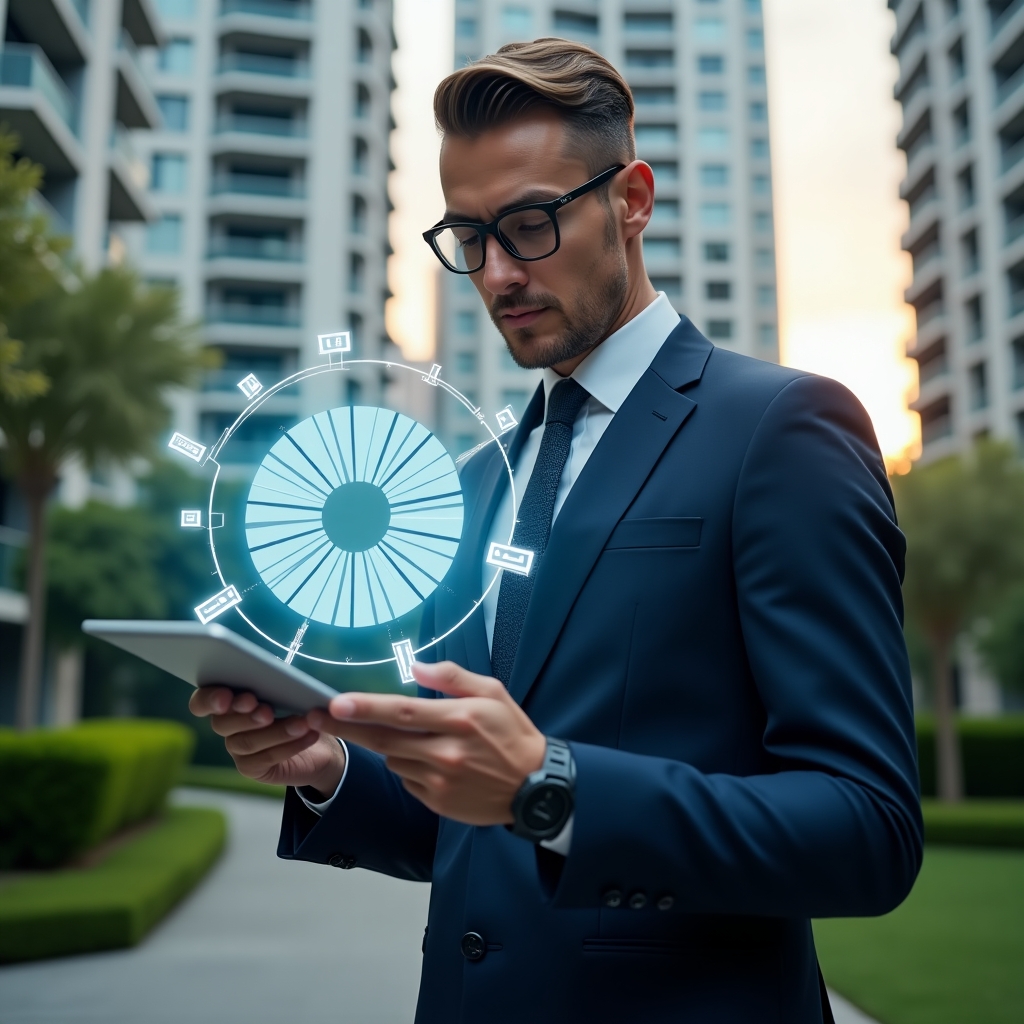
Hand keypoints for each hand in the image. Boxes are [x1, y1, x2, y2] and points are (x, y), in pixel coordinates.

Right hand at [189, 686, 345, 796]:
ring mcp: (236, 748)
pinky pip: (265, 758)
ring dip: (276, 732)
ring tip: (301, 723)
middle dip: (244, 716)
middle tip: (267, 711)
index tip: (227, 697)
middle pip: (221, 724)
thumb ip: (279, 681)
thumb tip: (280, 673)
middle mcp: (227, 724)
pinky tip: (308, 734)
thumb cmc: (301, 704)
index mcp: (229, 697)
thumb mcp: (293, 688)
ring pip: (246, 742)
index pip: (202, 701)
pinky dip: (289, 746)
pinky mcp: (251, 767)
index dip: (209, 700)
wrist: (321, 738)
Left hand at [306, 662, 545, 825]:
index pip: (403, 712)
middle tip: (315, 716)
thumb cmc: (513, 734)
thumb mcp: (493, 693)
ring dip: (386, 745)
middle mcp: (446, 752)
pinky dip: (406, 765)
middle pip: (384, 739)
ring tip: (404, 736)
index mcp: (460, 719)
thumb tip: (415, 666)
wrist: (536, 788)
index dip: (366, 708)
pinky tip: (426, 759)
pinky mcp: (437, 802)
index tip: (335, 703)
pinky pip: (407, 779)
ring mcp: (440, 781)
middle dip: (346, 727)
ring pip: (393, 759)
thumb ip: (453, 677)